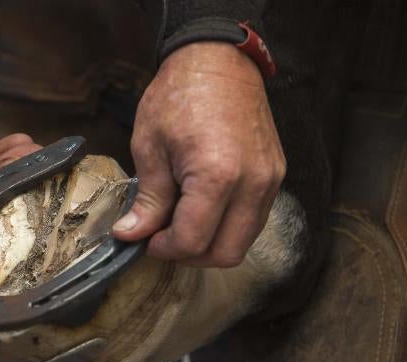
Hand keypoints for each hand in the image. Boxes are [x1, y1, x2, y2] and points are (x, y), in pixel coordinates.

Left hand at [113, 42, 285, 266]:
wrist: (218, 61)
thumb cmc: (179, 97)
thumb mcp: (150, 148)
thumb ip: (147, 199)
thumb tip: (131, 235)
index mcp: (217, 176)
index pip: (192, 241)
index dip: (164, 249)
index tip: (145, 240)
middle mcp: (253, 183)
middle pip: (225, 253)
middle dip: (189, 255)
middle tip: (162, 238)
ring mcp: (270, 181)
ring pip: (242, 242)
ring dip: (210, 245)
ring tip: (180, 223)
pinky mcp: (276, 176)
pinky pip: (253, 220)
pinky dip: (227, 227)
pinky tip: (202, 210)